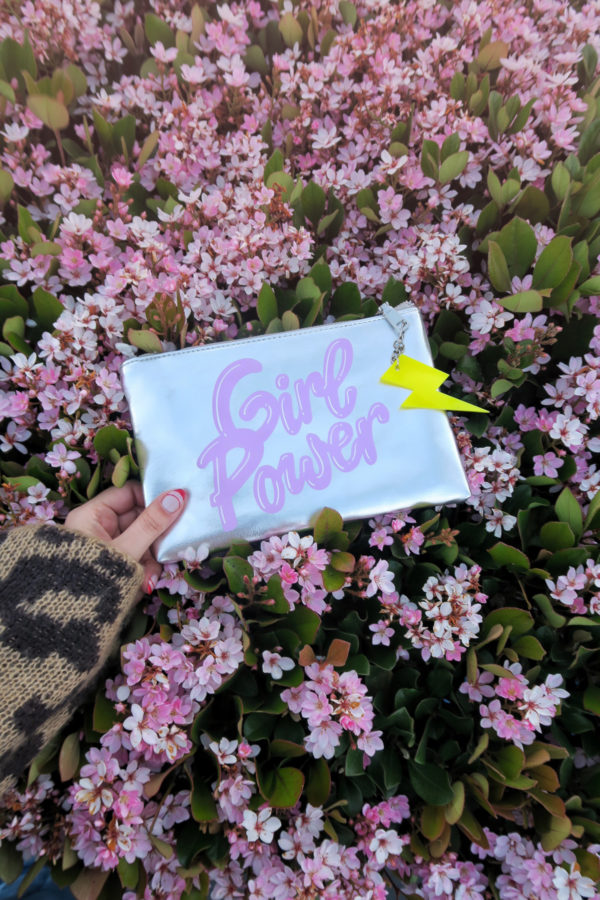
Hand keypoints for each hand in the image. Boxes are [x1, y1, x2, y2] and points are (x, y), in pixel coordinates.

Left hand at [64, 481, 186, 592]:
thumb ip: (152, 523)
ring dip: (151, 559)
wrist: (70, 623)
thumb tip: (179, 495)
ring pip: (141, 542)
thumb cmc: (93, 579)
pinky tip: (145, 584)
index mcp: (93, 515)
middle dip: (156, 536)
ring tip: (150, 577)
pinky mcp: (113, 566)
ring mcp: (107, 548)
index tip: (175, 507)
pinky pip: (135, 560)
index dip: (152, 498)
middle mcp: (99, 528)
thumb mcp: (127, 550)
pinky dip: (144, 571)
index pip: (129, 493)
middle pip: (139, 519)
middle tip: (172, 545)